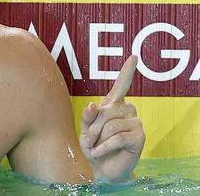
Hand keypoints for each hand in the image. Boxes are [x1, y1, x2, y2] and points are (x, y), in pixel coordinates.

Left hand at [79, 55, 144, 182]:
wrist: (102, 169)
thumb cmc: (94, 146)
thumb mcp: (85, 129)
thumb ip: (88, 117)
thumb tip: (93, 105)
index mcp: (115, 105)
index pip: (122, 85)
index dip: (127, 71)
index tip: (134, 57)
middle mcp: (128, 110)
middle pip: (106, 111)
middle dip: (93, 127)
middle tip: (88, 141)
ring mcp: (136, 122)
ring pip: (111, 125)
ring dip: (98, 138)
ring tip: (95, 148)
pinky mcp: (140, 137)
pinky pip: (117, 137)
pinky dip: (104, 146)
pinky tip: (99, 153)